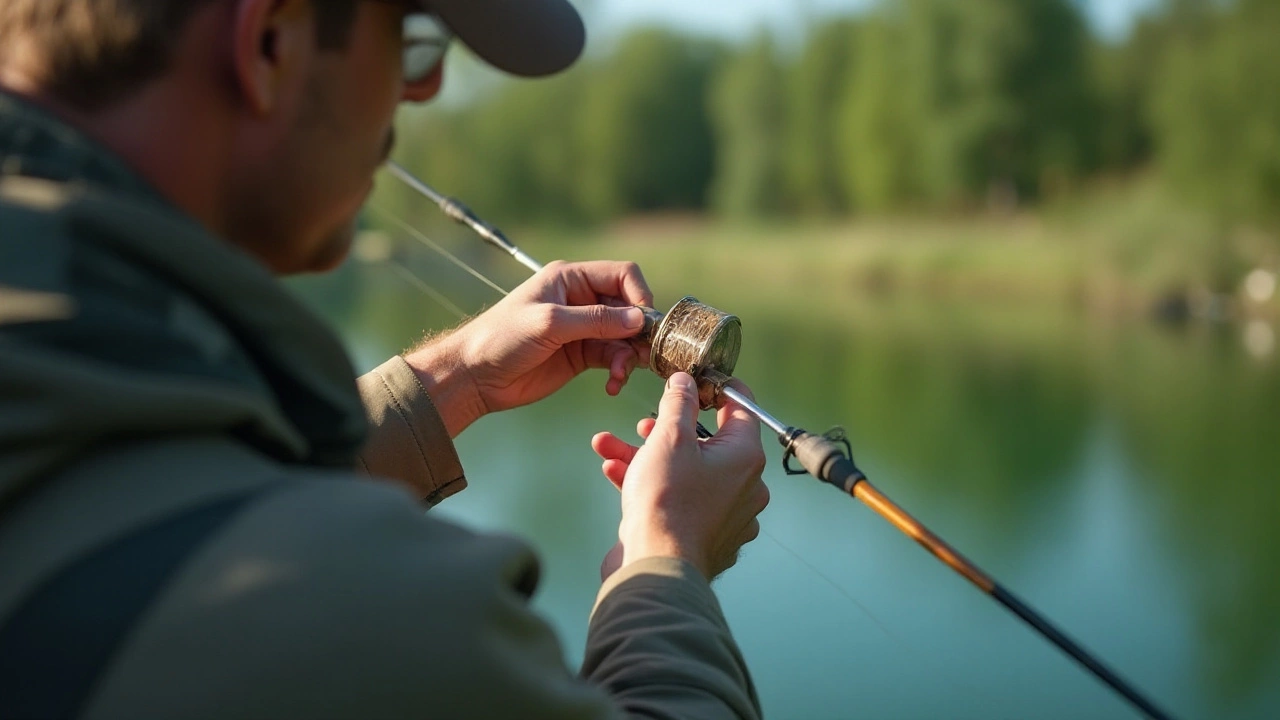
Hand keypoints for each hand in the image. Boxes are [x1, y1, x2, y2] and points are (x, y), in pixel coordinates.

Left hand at [402, 260, 652, 435]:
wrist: (475, 376)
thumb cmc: (502, 338)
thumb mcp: (549, 323)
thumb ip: (595, 320)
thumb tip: (638, 319)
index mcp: (571, 278)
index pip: (622, 275)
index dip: (640, 295)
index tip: (644, 323)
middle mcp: (581, 300)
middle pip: (629, 308)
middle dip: (638, 332)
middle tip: (642, 356)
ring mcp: (583, 329)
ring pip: (625, 337)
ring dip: (629, 357)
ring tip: (618, 375)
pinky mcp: (581, 355)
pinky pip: (612, 358)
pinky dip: (618, 371)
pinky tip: (611, 384)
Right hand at [591, 373, 769, 581]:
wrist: (656, 568)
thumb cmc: (668, 500)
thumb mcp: (669, 437)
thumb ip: (679, 403)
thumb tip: (686, 381)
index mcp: (746, 457)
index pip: (741, 408)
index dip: (715, 389)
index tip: (693, 380)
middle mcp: (743, 486)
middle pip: (706, 443)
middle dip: (665, 429)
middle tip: (642, 424)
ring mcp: (724, 515)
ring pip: (685, 471)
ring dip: (645, 455)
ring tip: (609, 444)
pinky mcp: (700, 536)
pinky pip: (677, 499)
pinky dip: (648, 483)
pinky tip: (613, 470)